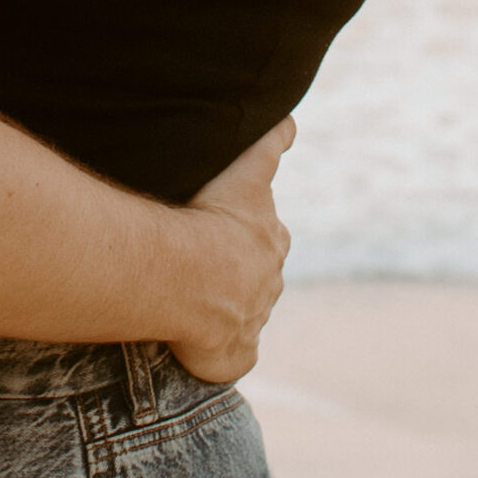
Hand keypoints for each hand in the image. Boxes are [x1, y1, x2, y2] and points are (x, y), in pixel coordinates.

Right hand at [167, 119, 294, 383]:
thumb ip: (270, 142)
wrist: (193, 278)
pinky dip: (216, 352)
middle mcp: (269, 281)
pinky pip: (229, 355)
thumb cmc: (212, 220)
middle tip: (197, 264)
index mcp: (271, 240)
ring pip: (241, 312)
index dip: (244, 229)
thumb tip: (292, 122)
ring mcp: (253, 320)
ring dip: (219, 308)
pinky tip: (194, 345)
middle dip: (235, 270)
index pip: (265, 232)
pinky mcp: (236, 354)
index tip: (225, 227)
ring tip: (185, 300)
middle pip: (255, 273)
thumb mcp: (248, 169)